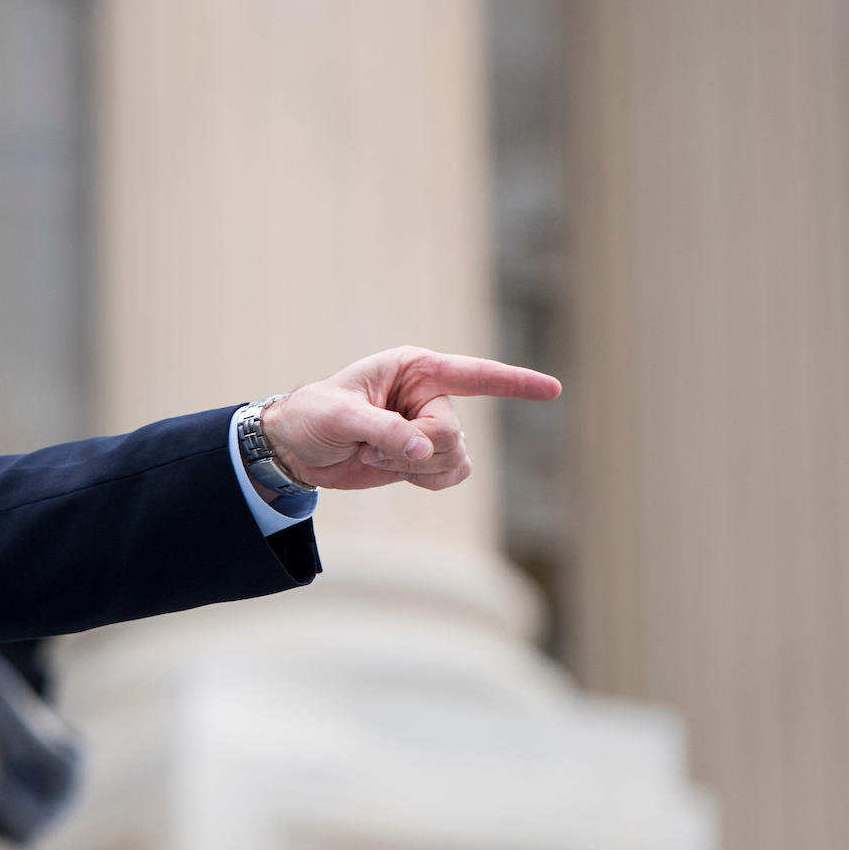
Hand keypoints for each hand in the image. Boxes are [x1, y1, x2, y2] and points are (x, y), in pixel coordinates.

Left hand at [258, 346, 559, 491]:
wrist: (295, 449)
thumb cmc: (314, 416)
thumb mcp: (342, 417)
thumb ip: (385, 431)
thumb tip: (424, 451)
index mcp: (416, 369)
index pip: (475, 374)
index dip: (515, 383)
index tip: (553, 390)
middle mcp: (430, 396)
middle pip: (454, 433)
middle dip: (413, 448)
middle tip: (371, 443)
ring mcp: (430, 428)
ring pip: (456, 458)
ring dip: (414, 467)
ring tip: (375, 453)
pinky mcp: (425, 457)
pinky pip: (451, 475)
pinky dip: (425, 480)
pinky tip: (393, 470)